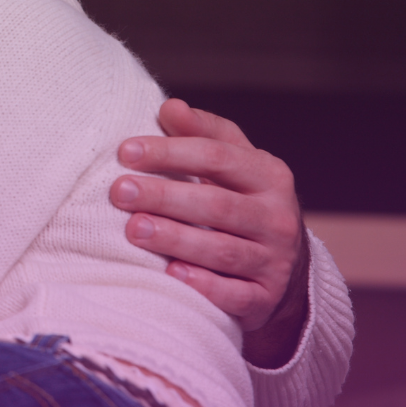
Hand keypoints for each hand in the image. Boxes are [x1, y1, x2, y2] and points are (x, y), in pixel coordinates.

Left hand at [110, 98, 309, 367]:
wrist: (285, 270)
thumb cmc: (244, 202)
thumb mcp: (235, 164)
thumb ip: (204, 134)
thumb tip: (170, 108)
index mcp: (269, 175)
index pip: (217, 156)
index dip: (170, 152)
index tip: (125, 151)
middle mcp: (277, 217)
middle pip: (217, 204)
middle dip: (165, 195)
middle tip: (120, 191)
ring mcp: (275, 261)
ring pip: (222, 250)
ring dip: (175, 238)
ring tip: (134, 229)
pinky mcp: (265, 298)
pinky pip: (234, 295)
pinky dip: (203, 285)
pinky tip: (171, 274)